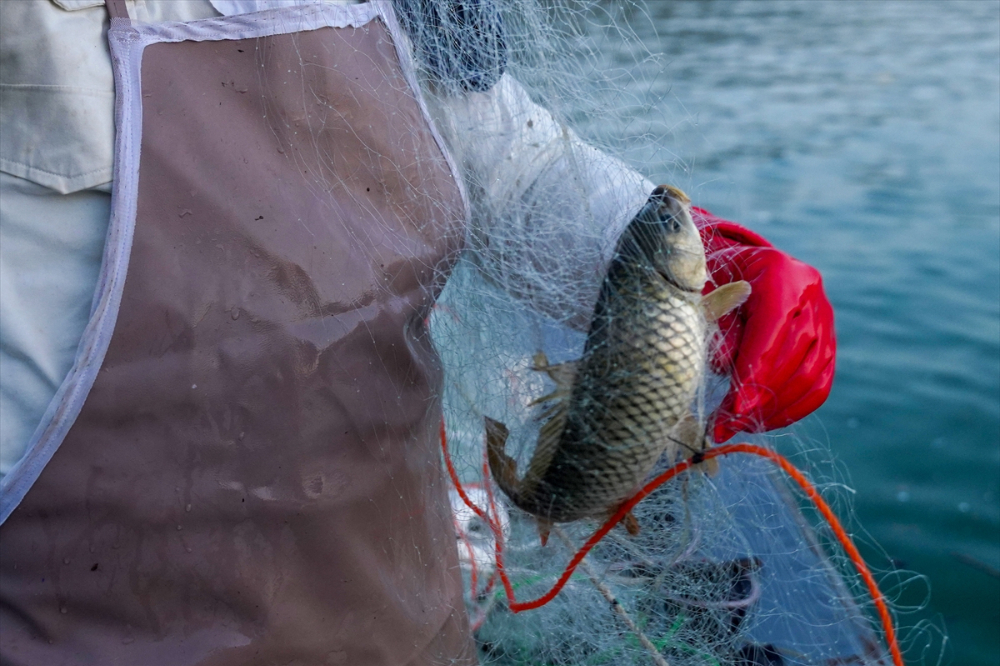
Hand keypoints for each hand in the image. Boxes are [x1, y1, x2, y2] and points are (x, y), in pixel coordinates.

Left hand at [692, 208, 835, 441]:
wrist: (739, 266)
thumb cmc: (714, 279)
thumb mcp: (704, 292)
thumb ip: (715, 323)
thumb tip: (726, 366)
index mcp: (781, 274)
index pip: (772, 332)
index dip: (754, 374)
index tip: (733, 410)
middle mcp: (811, 294)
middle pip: (794, 358)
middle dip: (759, 400)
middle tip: (725, 427)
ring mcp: (825, 318)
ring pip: (811, 376)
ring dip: (775, 410)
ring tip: (740, 426)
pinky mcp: (827, 341)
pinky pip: (820, 384)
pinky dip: (793, 408)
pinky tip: (764, 421)